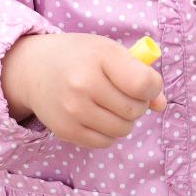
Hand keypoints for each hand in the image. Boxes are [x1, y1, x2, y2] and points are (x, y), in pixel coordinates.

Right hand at [1, 33, 166, 148]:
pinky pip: (105, 142)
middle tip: (124, 94)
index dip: (152, 86)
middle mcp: (83, 84)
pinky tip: (97, 116)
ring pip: (122, 130)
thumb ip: (140, 75)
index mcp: (99, 57)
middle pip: (135, 110)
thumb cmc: (80, 57)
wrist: (35, 68)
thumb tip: (160, 105)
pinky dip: (108, 133)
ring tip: (110, 105)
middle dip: (137, 104)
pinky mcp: (66, 130)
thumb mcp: (110, 52)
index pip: (143, 84)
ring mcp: (73, 110)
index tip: (146, 84)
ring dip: (124, 120)